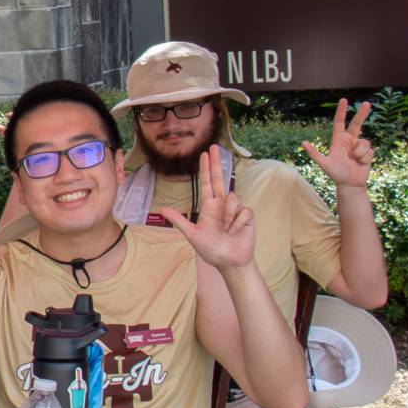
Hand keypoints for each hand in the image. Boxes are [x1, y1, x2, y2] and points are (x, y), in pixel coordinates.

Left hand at [161, 147, 257, 270]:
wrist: (229, 262)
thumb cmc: (211, 249)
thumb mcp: (192, 234)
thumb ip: (178, 221)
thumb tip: (161, 209)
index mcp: (209, 207)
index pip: (207, 183)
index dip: (206, 168)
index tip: (205, 153)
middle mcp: (222, 204)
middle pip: (220, 178)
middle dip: (216, 162)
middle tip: (214, 146)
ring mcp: (235, 209)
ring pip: (232, 198)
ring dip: (227, 217)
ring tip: (226, 230)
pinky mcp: (247, 215)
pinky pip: (242, 211)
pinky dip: (237, 223)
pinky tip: (235, 231)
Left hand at [302, 97, 374, 189]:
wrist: (350, 184)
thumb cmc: (336, 174)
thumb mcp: (324, 164)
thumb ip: (315, 153)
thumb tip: (303, 143)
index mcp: (338, 140)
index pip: (340, 122)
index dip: (341, 111)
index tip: (344, 100)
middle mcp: (349, 141)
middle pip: (357, 123)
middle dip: (362, 113)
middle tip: (367, 103)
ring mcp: (359, 146)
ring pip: (364, 142)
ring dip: (359, 153)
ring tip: (354, 161)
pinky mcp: (368, 153)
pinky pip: (369, 151)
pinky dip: (364, 158)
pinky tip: (361, 164)